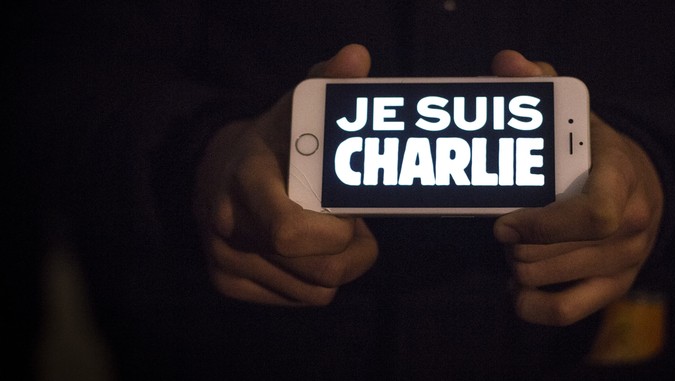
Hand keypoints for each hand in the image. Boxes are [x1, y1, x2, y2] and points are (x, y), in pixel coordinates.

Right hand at [193, 44, 377, 305]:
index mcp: (245, 179)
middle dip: (354, 252)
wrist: (215, 171)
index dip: (335, 233)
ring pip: (316, 291)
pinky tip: (311, 250)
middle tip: (359, 227)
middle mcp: (228, 225)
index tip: (351, 212)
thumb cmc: (274, 141)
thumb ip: (329, 83)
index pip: (289, 231)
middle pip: (318, 270)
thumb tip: (358, 57)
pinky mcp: (228, 284)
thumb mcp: (297, 110)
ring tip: (334, 234)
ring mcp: (225, 259)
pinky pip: (300, 299)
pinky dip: (316, 280)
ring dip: (339, 266)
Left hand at [492, 50, 663, 325]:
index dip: (541, 226)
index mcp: (621, 180)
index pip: (593, 217)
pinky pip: (564, 312)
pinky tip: (518, 286)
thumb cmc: (597, 152)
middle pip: (555, 254)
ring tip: (516, 246)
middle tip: (505, 228)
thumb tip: (508, 64)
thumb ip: (541, 83)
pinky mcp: (615, 288)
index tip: (503, 224)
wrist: (645, 188)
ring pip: (549, 279)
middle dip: (516, 244)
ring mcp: (625, 261)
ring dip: (519, 265)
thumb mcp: (577, 113)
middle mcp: (632, 226)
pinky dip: (530, 304)